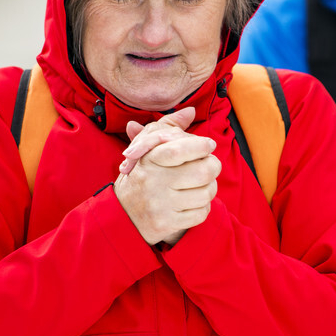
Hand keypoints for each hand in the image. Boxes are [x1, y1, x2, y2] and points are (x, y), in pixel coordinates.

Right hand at [114, 108, 221, 245]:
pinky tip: (194, 201)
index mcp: (149, 160)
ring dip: (210, 188)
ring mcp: (161, 205)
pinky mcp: (167, 224)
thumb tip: (191, 111)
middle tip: (210, 164)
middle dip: (213, 166)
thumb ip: (169, 127)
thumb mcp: (147, 148)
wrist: (122, 215)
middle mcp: (154, 182)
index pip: (179, 150)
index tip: (209, 144)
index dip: (200, 145)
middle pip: (203, 171)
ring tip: (202, 184)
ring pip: (207, 193)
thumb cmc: (142, 175)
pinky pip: (202, 213)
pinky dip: (203, 207)